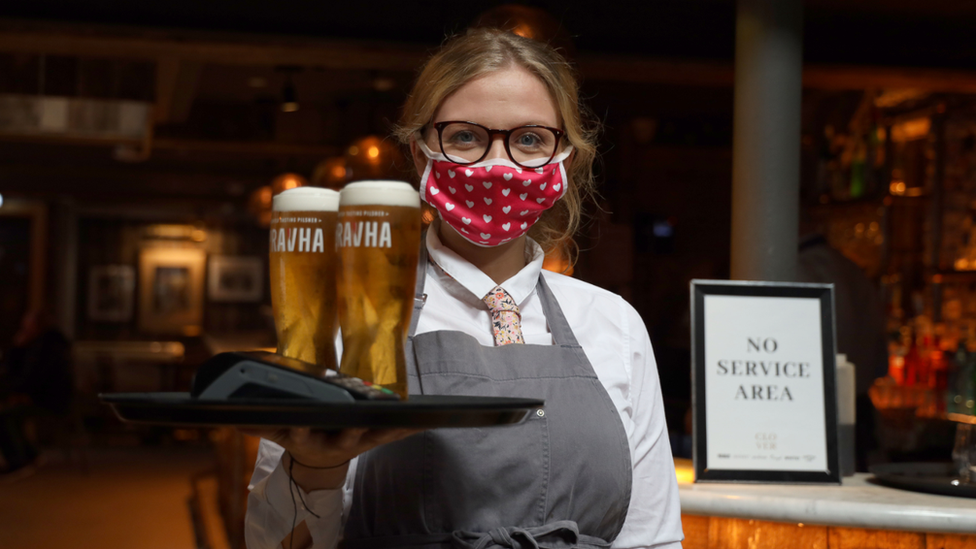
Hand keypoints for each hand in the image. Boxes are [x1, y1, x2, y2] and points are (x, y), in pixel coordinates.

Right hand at [238, 427, 422, 490]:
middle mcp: (334, 442)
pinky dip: (409, 427)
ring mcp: (357, 442)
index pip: (301, 433)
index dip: (300, 429)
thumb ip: (258, 424)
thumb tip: (232, 417)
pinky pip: (394, 433)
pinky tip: (427, 419)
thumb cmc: (300, 433)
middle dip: (353, 429)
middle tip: (360, 420)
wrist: (320, 457)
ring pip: (375, 435)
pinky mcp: (375, 438)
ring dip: (391, 427)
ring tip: (407, 417)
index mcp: (308, 438)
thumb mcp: (276, 431)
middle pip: (344, 437)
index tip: (300, 423)